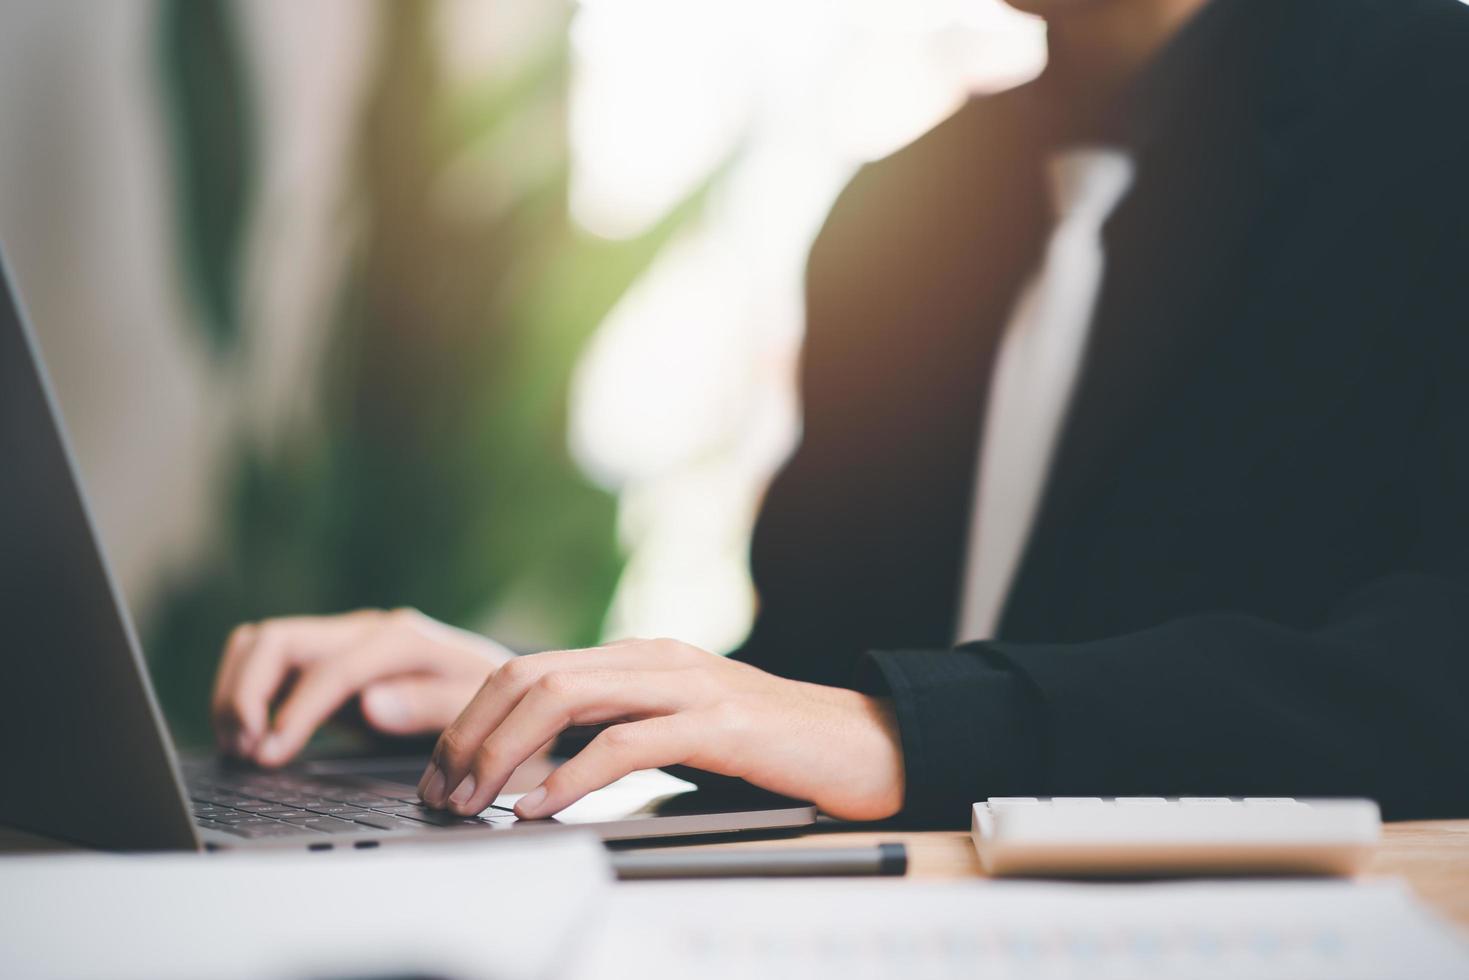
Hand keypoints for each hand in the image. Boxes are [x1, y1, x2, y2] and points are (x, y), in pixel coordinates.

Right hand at [211, 608, 511, 766]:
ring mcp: (342, 641)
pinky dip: (245, 694)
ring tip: (242, 747)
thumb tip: (371, 703)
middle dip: (247, 693)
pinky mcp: (326, 661)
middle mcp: (365, 630)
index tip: (270, 755)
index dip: (294, 712)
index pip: (330, 669)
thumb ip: (429, 706)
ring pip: (261, 644)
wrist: (501, 689)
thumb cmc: (492, 704)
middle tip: (248, 751)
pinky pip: (267, 663)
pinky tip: (251, 737)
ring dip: (237, 691)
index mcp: (402, 640)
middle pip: (278, 640)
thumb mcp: (478, 710)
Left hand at [417, 638, 905, 821]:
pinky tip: (544, 806)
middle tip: (443, 789)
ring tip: (478, 798)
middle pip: (531, 674)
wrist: (862, 743)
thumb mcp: (680, 730)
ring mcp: (687, 684)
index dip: (472, 717)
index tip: (443, 769)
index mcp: (639, 658)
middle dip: (472, 732)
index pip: (528, 670)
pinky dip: (573, 775)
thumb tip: (539, 773)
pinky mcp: (719, 722)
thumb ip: (617, 732)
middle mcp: (654, 659)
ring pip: (566, 696)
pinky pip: (626, 742)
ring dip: (507, 751)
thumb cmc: (770, 747)